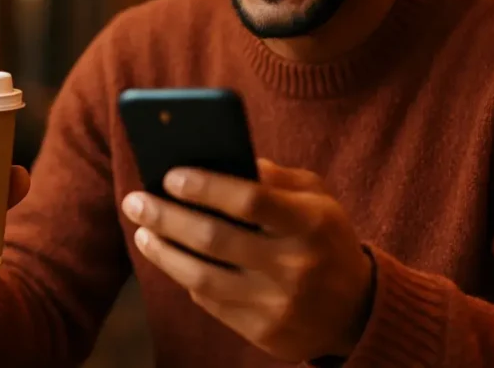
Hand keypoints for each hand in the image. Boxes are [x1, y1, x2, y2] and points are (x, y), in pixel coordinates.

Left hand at [122, 159, 373, 362]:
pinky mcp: (265, 333)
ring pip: (203, 277)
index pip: (250, 200)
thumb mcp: (317, 197)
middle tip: (135, 201)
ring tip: (143, 232)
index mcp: (310, 223)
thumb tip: (217, 160)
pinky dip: (186, 278)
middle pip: (215, 239)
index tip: (170, 175)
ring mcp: (278, 304)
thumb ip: (274, 176)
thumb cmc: (325, 236)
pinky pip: (211, 303)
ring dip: (164, 253)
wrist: (357, 309)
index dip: (205, 186)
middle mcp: (295, 266)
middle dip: (167, 217)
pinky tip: (171, 258)